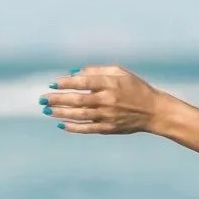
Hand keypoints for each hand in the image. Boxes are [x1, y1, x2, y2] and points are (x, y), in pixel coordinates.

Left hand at [39, 65, 167, 134]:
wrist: (154, 111)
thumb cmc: (135, 88)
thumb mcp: (121, 73)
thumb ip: (97, 70)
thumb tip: (73, 73)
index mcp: (111, 84)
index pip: (83, 82)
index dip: (66, 83)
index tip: (53, 83)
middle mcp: (108, 100)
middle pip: (77, 100)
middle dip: (57, 99)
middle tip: (43, 99)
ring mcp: (108, 115)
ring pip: (79, 115)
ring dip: (61, 113)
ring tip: (47, 111)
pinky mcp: (109, 128)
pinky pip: (87, 128)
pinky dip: (73, 127)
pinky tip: (61, 124)